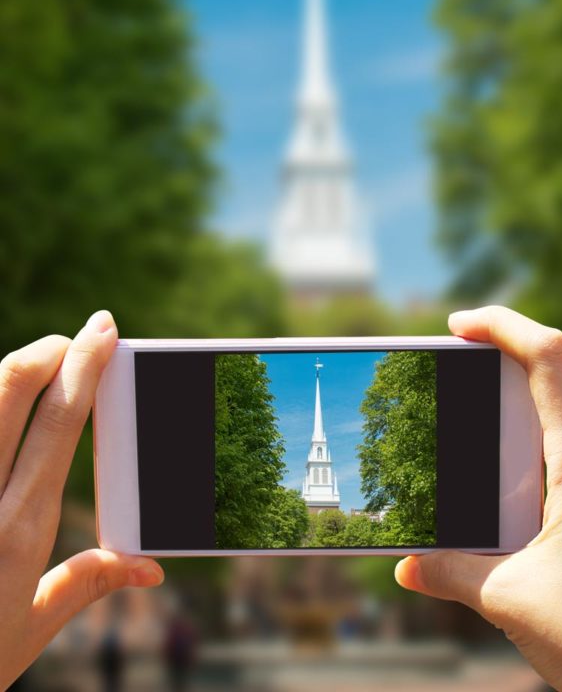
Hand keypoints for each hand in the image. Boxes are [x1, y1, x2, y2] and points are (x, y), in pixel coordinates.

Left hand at [0, 312, 163, 690]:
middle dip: (50, 348)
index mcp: (19, 529)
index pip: (59, 421)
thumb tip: (149, 570)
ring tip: (43, 363)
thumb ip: (86, 584)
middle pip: (12, 386)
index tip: (104, 329)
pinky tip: (5, 409)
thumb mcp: (27, 630)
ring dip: (15, 368)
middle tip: (77, 339)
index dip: (85, 364)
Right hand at [395, 306, 561, 691]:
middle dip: (501, 360)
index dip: (503, 324)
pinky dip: (528, 448)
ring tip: (466, 424)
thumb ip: (452, 573)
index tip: (458, 325)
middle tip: (452, 368)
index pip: (547, 358)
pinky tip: (500, 483)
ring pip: (561, 415)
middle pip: (553, 376)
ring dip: (514, 407)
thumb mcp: (510, 599)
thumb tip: (406, 565)